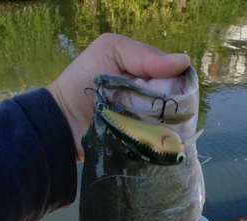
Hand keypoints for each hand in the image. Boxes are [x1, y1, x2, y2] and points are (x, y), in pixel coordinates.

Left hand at [47, 33, 189, 161]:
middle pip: (177, 103)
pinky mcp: (140, 144)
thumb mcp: (111, 51)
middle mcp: (151, 99)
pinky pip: (158, 144)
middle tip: (161, 110)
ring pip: (171, 125)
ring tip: (161, 128)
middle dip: (173, 106)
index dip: (178, 83)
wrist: (62, 121)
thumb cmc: (82, 80)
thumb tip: (184, 62)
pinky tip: (162, 142)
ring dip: (169, 126)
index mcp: (148, 75)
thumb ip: (143, 54)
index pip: (176, 78)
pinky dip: (161, 142)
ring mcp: (147, 124)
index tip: (172, 89)